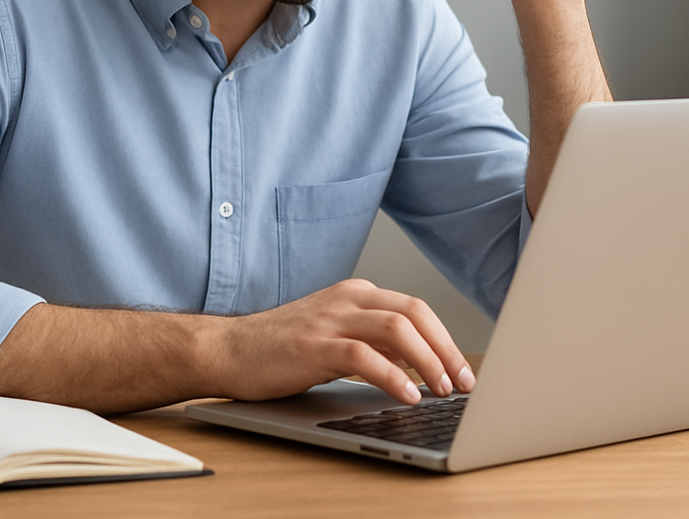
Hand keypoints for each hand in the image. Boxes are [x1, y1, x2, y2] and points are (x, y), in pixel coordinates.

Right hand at [212, 279, 475, 404]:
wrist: (227, 350)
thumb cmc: (280, 349)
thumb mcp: (335, 337)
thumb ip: (373, 343)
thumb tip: (418, 364)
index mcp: (356, 294)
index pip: (415, 308)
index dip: (445, 339)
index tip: (462, 370)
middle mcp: (346, 300)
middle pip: (414, 313)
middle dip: (445, 349)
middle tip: (461, 382)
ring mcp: (329, 319)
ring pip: (396, 329)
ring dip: (427, 361)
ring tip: (440, 390)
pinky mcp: (312, 345)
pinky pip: (363, 356)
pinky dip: (392, 376)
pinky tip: (407, 394)